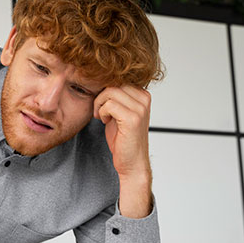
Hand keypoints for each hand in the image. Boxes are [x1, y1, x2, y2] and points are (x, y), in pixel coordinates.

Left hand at [93, 85, 153, 217]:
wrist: (131, 162)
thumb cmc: (124, 140)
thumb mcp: (119, 113)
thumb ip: (115, 97)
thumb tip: (100, 82)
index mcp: (143, 95)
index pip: (118, 79)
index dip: (105, 91)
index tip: (102, 105)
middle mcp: (144, 100)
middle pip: (114, 83)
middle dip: (101, 96)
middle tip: (99, 112)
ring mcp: (140, 108)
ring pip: (110, 92)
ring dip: (100, 104)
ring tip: (102, 116)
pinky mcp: (132, 118)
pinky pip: (109, 104)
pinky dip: (102, 112)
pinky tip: (105, 121)